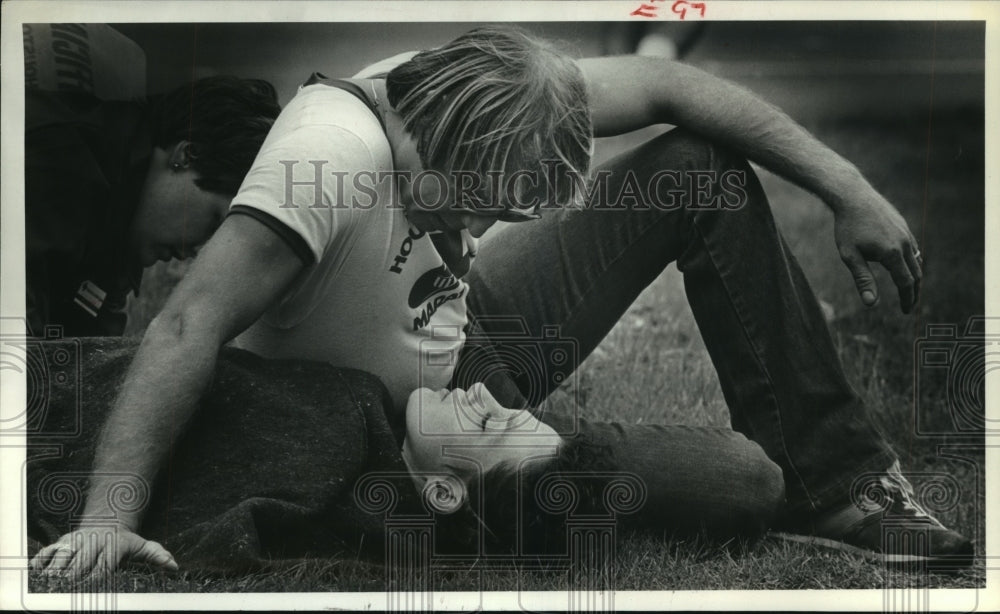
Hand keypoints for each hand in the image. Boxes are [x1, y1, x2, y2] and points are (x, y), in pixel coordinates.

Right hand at [29, 526, 176, 579]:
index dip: (97, 578)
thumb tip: (174, 566)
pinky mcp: (61, 542)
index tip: (92, 589)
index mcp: (112, 546)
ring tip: (50, 585)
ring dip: (55, 571)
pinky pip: (47, 552)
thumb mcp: (142, 545)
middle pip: (80, 564)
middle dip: (74, 578)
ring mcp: (75, 542)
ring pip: (62, 557)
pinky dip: (40, 562)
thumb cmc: (125, 540)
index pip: (104, 565)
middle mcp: (92, 543)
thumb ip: (156, 555)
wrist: (108, 518)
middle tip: (67, 592)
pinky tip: (35, 574)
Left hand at [833, 188, 921, 312]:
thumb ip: (863, 279)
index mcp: (892, 254)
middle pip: (916, 274)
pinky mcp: (904, 226)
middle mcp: (904, 243)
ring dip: (914, 276)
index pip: (905, 283)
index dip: (906, 299)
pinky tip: (904, 265)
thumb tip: (871, 304)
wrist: (853, 196)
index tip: (905, 311)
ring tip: (907, 288)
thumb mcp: (850, 256)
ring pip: (916, 260)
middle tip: (909, 305)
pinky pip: (913, 248)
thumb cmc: (847, 227)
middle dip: (913, 291)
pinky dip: (912, 261)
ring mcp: (906, 233)